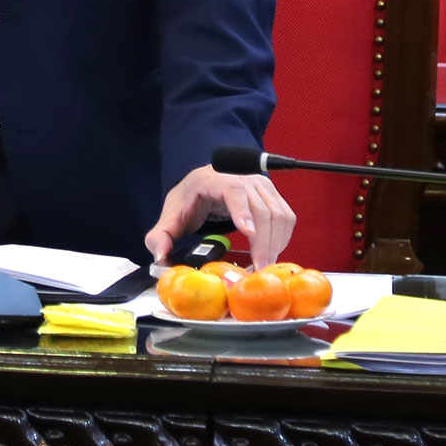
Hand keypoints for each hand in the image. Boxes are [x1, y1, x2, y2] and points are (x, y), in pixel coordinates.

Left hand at [145, 165, 294, 265]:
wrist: (205, 181)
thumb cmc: (190, 198)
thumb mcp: (171, 215)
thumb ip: (160, 236)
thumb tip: (160, 256)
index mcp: (215, 179)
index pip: (234, 190)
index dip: (243, 212)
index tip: (249, 234)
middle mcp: (242, 177)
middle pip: (262, 208)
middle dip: (263, 241)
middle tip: (258, 268)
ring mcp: (261, 184)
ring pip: (279, 213)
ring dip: (275, 242)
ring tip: (264, 265)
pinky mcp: (272, 193)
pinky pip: (286, 217)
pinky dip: (281, 237)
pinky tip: (270, 252)